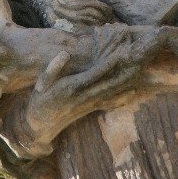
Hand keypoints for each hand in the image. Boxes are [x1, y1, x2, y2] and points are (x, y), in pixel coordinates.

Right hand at [0, 26, 158, 158]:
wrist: (40, 125)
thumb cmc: (39, 101)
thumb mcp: (40, 84)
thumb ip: (53, 69)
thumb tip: (65, 54)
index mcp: (70, 88)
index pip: (93, 75)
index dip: (106, 66)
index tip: (118, 55)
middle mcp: (82, 97)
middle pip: (107, 84)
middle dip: (122, 73)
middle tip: (137, 62)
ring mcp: (87, 104)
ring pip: (110, 93)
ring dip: (125, 83)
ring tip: (138, 72)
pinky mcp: (89, 109)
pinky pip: (108, 103)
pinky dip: (121, 97)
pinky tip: (133, 92)